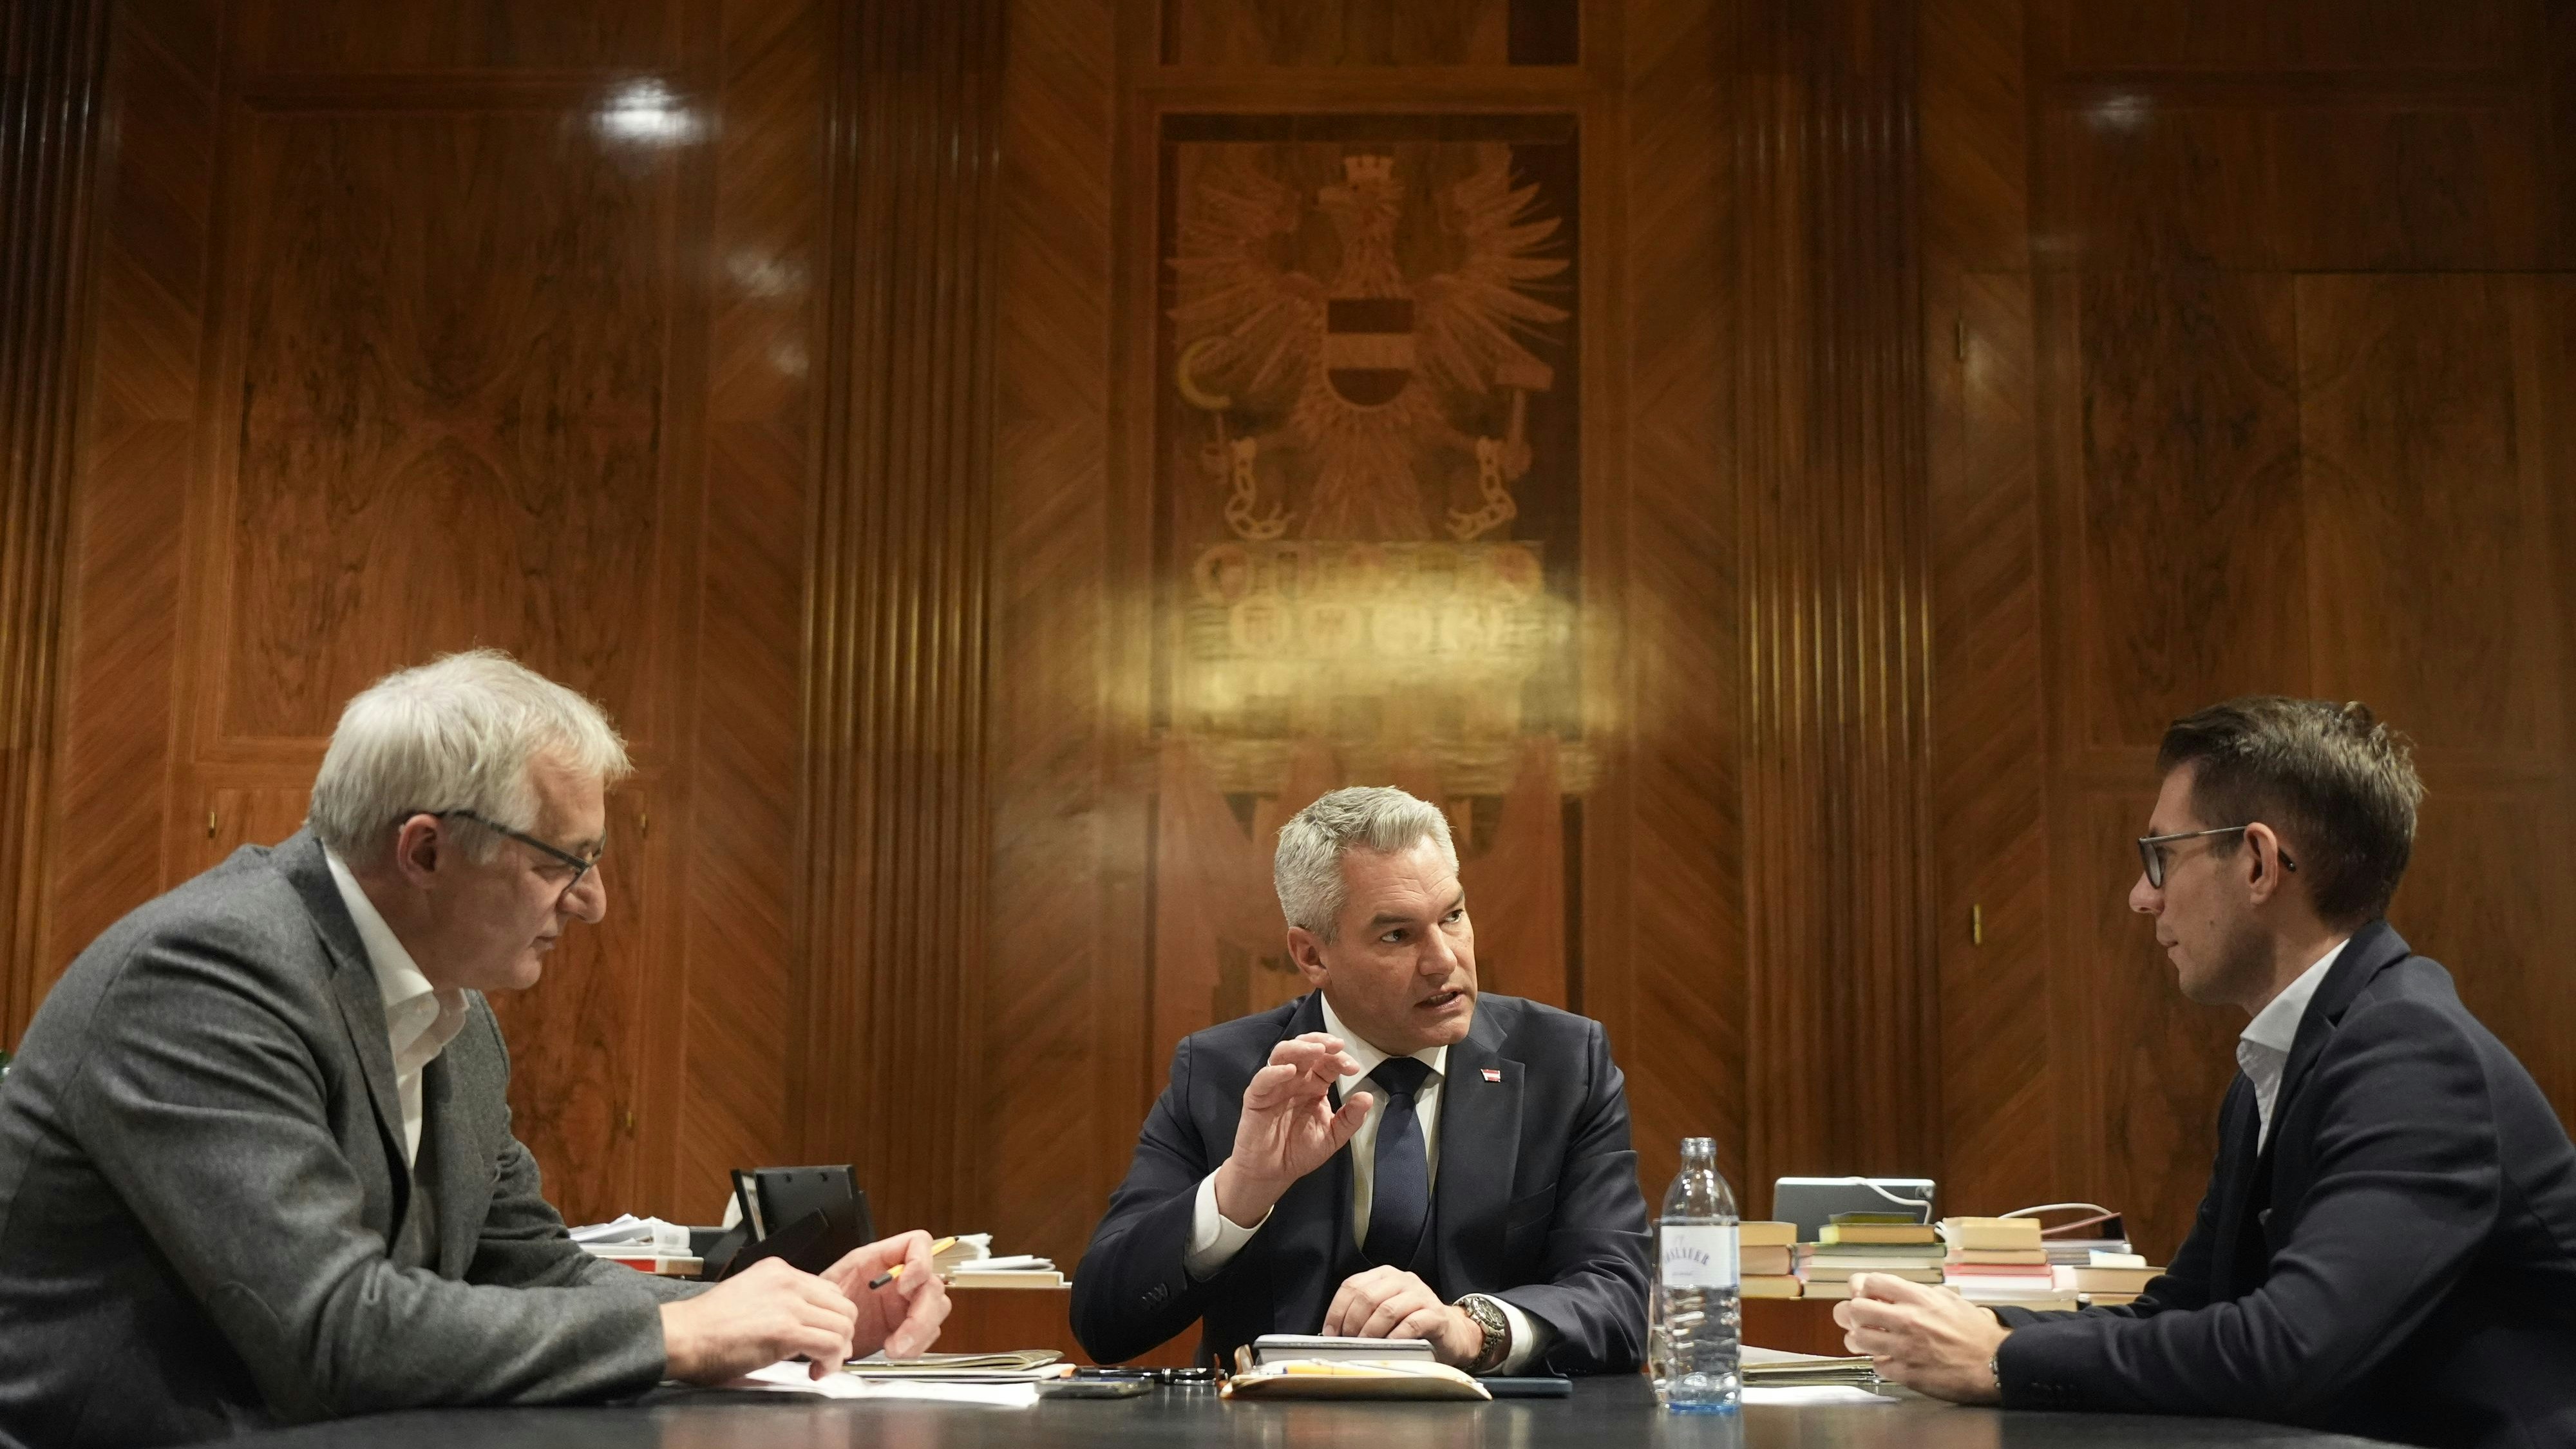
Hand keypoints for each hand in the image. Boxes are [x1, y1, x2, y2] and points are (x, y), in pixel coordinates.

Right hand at [658, 1257, 858, 1382]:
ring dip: (837, 1350)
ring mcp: (789, 1303)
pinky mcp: (786, 1329)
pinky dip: (830, 1362)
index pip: (827, 1289)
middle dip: (842, 1332)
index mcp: (778, 1271)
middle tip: (828, 1353)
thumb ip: (778, 1301)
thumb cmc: (706, 1325)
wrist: (683, 1335)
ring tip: (819, 1364)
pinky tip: (814, 1371)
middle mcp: (788, 1281)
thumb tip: (804, 1322)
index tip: (824, 1335)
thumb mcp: (749, 1296)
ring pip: (843, 1324)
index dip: (831, 1317)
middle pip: (842, 1304)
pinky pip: (830, 1344)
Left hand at [820, 1230, 952, 1359]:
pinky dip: (916, 1346)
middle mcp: (903, 1276)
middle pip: (933, 1285)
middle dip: (921, 1315)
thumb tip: (854, 1299)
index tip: (903, 1287)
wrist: (824, 1330)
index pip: (919, 1243)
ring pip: (938, 1309)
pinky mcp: (913, 1324)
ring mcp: (910, 1300)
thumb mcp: (828, 1287)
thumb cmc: (824, 1302)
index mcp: (883, 1257)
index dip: (919, 1262)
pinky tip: (895, 1351)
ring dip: (920, 1333)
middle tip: (899, 1339)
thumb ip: (839, 1289)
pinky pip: (929, 1333)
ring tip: (893, 1349)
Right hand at [1213, 1033, 1368, 1226]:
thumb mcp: (1333, 1137)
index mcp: (1314, 1085)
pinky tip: (1290, 1071)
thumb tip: (1368, 1097)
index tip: (1353, 1068)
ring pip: (1283, 1054)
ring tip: (1316, 1050)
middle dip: (1321, 1042)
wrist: (1273, 1173)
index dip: (1340, 1059)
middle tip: (1336, 1045)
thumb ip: (1350, 1118)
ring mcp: (1275, 1085)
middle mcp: (1295, 1080)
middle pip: (1305, 1049)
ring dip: (1300, 1048)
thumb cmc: (1300, 1152)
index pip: (1327, 1062)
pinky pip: (1263, 1078)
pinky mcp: (1256, 1097)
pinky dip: (1275, 1072)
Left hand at [1321, 1266, 1484, 1368]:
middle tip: (1349, 1343)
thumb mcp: (1384, 1314)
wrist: (1453, 1333)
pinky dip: (1395, 1338)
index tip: (1331, 1334)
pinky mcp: (1436, 1315)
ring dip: (1371, 1332)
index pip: (1352, 1285)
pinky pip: (1411, 1324)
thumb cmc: (1411, 1326)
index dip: (1337, 1310)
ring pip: (1387, 1309)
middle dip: (1352, 1323)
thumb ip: (1363, 1314)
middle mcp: (1403, 1280)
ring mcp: (1421, 1295)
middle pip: (1368, 1296)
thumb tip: (1332, 1334)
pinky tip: (1388, 1347)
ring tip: (1366, 1348)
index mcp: (1385, 1275)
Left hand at [1832, 1273, 2009, 1403]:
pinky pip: (1878, 1366)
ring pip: (1858, 1339)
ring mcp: (1904, 1348)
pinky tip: (1891, 1361)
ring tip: (1870, 1341)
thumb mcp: (1949, 1299)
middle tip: (1862, 1319)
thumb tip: (1893, 1292)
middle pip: (1855, 1309)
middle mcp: (1907, 1320)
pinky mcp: (1907, 1374)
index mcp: (1917, 1298)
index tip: (1865, 1294)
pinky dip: (1882, 1363)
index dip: (1863, 1288)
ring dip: (1860, 1340)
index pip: (1870, 1282)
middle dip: (1854, 1313)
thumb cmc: (1977, 1333)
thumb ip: (1919, 1293)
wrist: (1996, 1365)